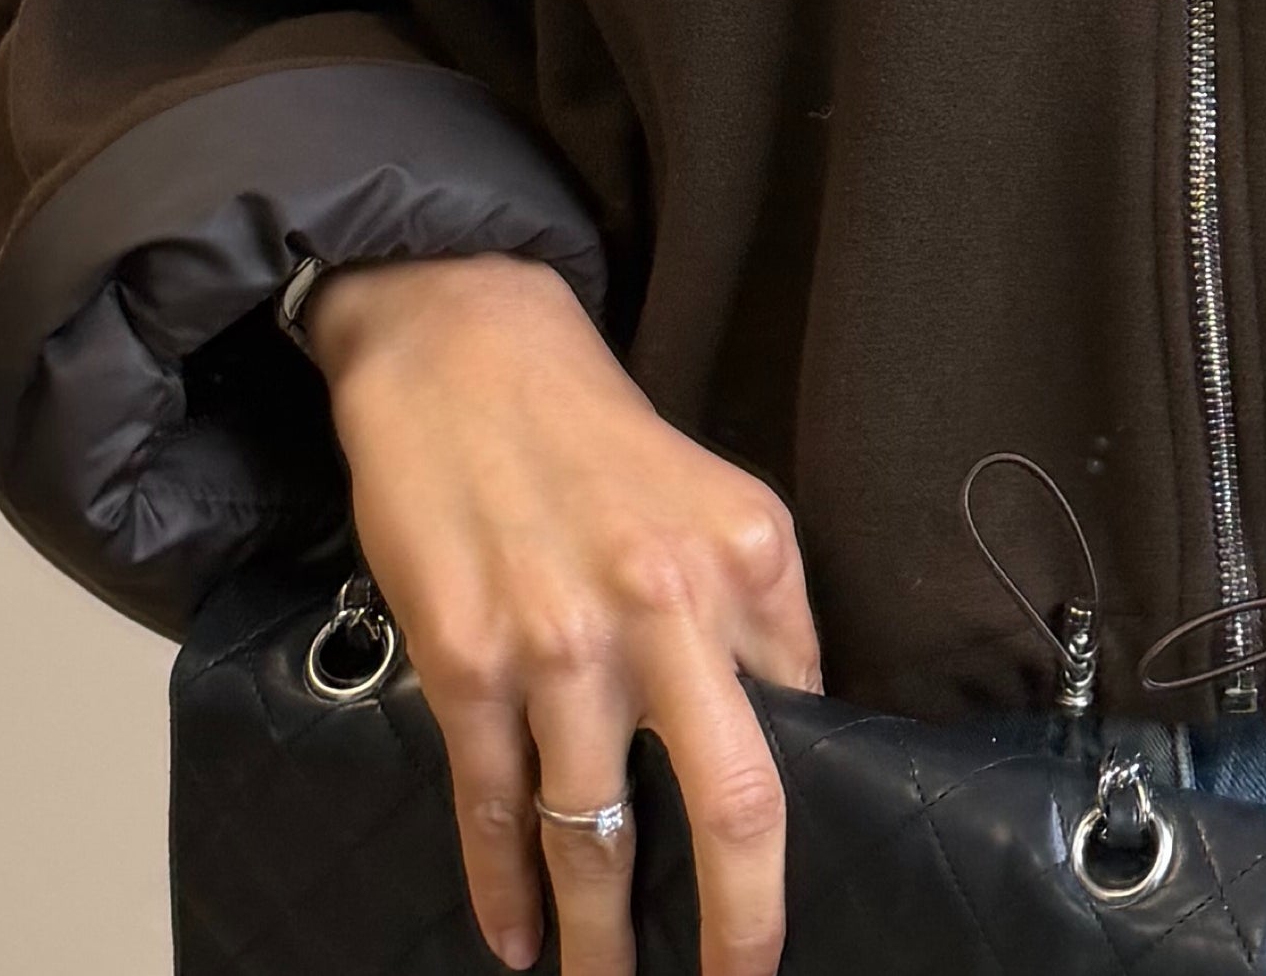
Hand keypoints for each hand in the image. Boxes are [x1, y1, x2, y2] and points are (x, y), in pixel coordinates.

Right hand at [306, 253, 820, 975]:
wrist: (463, 348)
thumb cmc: (592, 435)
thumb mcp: (717, 500)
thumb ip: (757, 615)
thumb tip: (792, 734)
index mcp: (752, 560)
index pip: (802, 724)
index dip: (800, 823)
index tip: (791, 899)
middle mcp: (670, 604)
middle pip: (737, 806)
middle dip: (742, 929)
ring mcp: (563, 641)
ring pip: (597, 833)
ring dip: (602, 936)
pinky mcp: (468, 660)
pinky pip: (495, 808)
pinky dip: (503, 891)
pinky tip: (515, 939)